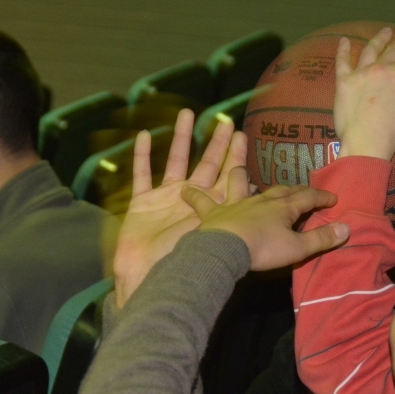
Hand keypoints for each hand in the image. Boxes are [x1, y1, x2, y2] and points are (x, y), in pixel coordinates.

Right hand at [112, 109, 246, 307]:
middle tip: (226, 121)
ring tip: (187, 113)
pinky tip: (143, 135)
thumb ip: (225, 213)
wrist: (146, 280)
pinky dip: (141, 156)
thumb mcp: (209, 235)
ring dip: (180, 138)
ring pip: (174, 161)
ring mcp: (164, 199)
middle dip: (216, 143)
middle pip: (206, 164)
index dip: (235, 157)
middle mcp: (190, 199)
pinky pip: (141, 175)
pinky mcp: (142, 203)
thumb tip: (253, 195)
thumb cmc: (180, 264)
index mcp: (210, 208)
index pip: (227, 177)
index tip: (243, 134)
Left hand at [182, 167, 348, 270]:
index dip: (321, 197)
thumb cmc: (263, 249)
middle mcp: (259, 201)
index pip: (307, 198)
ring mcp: (234, 204)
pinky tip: (183, 190)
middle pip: (279, 190)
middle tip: (302, 188)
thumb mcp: (298, 248)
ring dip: (241, 175)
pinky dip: (193, 196)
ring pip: (239, 184)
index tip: (333, 197)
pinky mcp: (213, 214)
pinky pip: (201, 201)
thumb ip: (322, 238)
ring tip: (240, 167)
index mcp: (282, 208)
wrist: (226, 249)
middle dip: (293, 188)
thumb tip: (348, 228)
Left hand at [333, 28, 394, 160]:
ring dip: (379, 39)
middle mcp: (380, 69)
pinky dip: (342, 50)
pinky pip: (342, 62)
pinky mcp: (343, 82)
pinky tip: (344, 40)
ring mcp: (360, 74)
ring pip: (370, 50)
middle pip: (394, 49)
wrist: (366, 142)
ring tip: (385, 31)